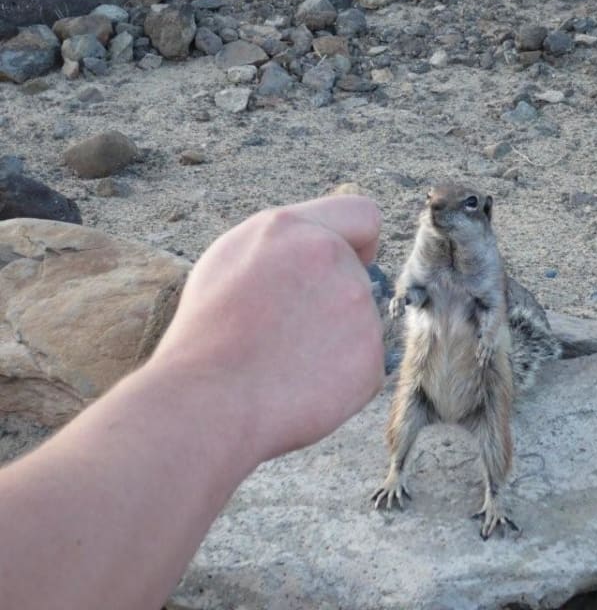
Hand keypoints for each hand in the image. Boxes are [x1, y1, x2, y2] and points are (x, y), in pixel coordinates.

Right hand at [145, 195, 384, 463]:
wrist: (204, 401)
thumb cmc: (206, 334)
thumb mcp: (231, 259)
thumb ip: (289, 242)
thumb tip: (329, 244)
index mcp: (295, 229)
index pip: (363, 214)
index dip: (356, 241)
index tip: (345, 262)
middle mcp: (335, 260)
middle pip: (361, 276)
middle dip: (334, 298)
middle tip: (286, 330)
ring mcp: (359, 310)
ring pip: (362, 323)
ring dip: (338, 339)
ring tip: (286, 360)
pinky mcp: (371, 358)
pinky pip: (366, 364)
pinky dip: (342, 378)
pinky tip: (301, 385)